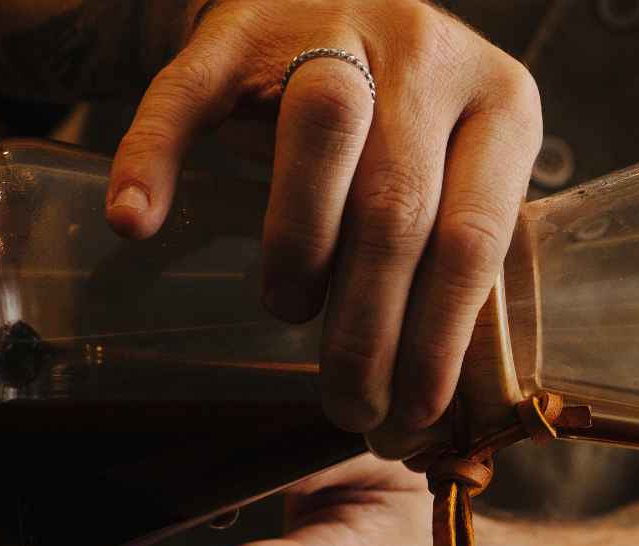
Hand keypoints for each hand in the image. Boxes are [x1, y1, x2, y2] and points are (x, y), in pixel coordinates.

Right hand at [106, 0, 542, 433]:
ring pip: (321, 131)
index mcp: (502, 104)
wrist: (320, 2)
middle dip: (367, 326)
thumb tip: (424, 406)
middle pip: (397, 204)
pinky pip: (191, 91)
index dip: (438, 336)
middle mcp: (429, 56)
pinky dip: (155, 157)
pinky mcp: (238, 23)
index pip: (475, 236)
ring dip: (300, 242)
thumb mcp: (453, 174)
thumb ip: (446, 260)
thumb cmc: (401, 124)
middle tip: (346, 403)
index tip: (411, 411)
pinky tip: (136, 222)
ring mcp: (334, 26)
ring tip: (287, 310)